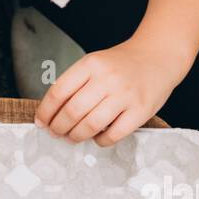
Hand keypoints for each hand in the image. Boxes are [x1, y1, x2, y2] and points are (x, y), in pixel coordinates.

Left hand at [34, 38, 188, 146]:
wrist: (157, 57)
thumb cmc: (121, 64)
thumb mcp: (94, 63)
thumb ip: (75, 83)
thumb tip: (51, 111)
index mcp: (91, 64)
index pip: (59, 91)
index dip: (46, 111)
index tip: (41, 121)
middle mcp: (107, 79)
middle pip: (72, 111)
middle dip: (58, 127)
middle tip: (55, 133)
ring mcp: (125, 95)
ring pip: (91, 125)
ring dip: (76, 136)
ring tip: (72, 137)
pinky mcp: (141, 111)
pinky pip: (114, 134)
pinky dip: (100, 141)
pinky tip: (96, 137)